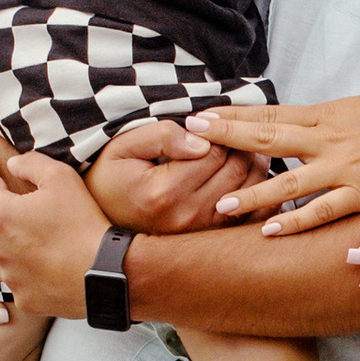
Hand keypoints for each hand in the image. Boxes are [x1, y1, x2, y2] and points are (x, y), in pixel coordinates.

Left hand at [0, 136, 109, 315]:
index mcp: (3, 214)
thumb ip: (32, 164)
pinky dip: (12, 269)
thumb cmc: (85, 223)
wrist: (107, 273)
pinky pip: (10, 281)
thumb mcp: (62, 178)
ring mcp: (9, 275)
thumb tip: (13, 164)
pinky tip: (21, 266)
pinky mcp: (24, 298)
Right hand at [89, 116, 242, 234]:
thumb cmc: (112, 177)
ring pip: (248, 192)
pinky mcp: (208, 239)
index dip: (220, 130)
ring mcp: (199, 231)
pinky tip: (251, 177)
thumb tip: (203, 140)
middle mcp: (186, 216)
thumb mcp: (124, 145)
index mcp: (164, 191)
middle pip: (235, 170)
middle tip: (235, 130)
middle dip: (240, 145)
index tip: (214, 122)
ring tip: (243, 148)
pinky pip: (247, 216)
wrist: (102, 223)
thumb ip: (163, 136)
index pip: (214, 152)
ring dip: (252, 166)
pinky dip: (257, 195)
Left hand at [198, 86, 359, 229]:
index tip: (200, 116)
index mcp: (325, 114)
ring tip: (220, 205)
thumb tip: (284, 128)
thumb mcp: (353, 110)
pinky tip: (270, 229)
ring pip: (290, 180)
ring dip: (253, 193)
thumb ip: (317, 122)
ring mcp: (345, 166)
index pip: (269, 114)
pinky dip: (296, 220)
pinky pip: (324, 209)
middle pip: (269, 138)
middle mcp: (329, 138)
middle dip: (227, 138)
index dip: (232, 116)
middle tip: (191, 139)